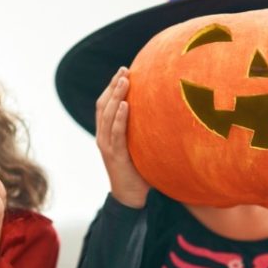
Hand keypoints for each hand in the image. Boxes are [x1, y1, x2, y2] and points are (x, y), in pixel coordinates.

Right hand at [96, 67, 149, 207]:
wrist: (131, 197)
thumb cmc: (139, 170)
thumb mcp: (139, 146)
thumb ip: (144, 130)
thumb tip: (164, 111)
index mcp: (107, 133)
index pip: (106, 104)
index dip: (112, 87)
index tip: (123, 71)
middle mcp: (103, 136)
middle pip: (104, 105)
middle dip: (113, 86)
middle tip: (124, 70)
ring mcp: (107, 145)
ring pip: (107, 115)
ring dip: (116, 96)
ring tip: (124, 80)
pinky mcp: (114, 155)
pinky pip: (115, 133)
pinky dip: (119, 118)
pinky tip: (126, 105)